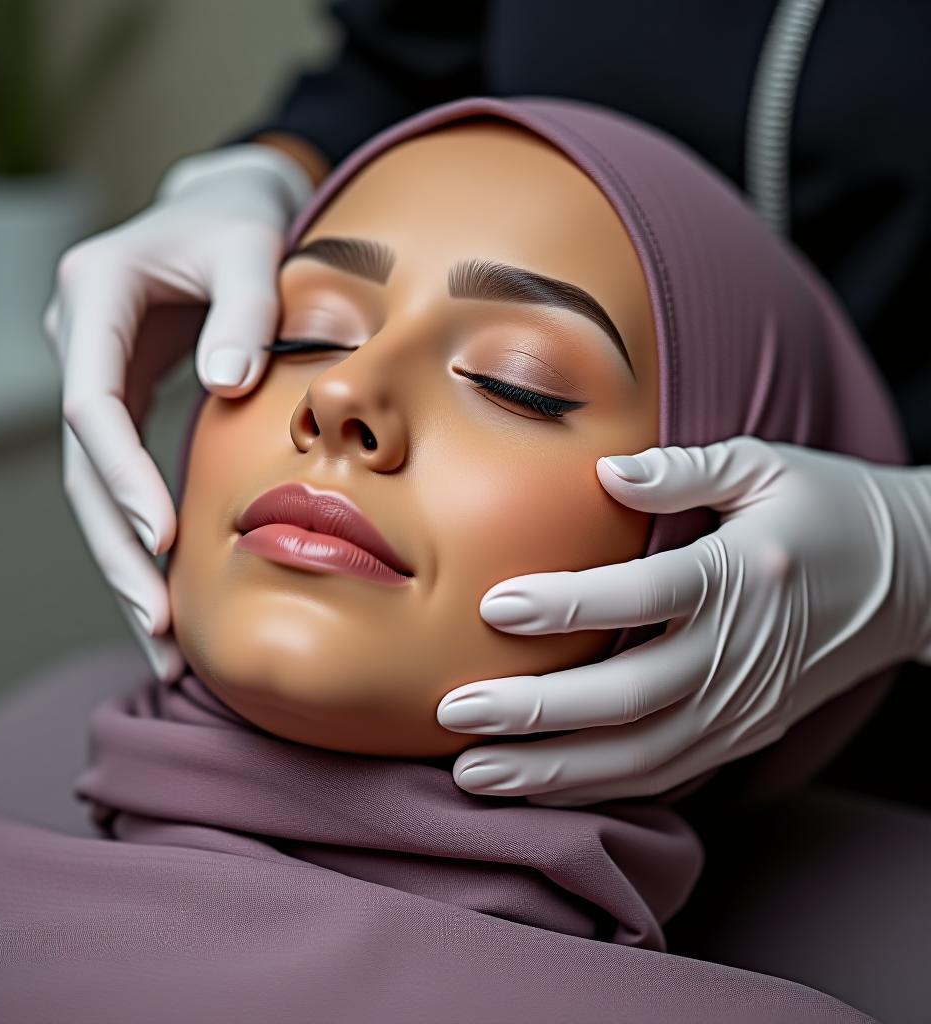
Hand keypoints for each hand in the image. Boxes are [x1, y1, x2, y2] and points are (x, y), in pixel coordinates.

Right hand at [44, 145, 314, 680]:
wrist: (222, 210)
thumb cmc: (238, 221)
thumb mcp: (250, 244)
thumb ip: (245, 306)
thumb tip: (229, 385)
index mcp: (92, 295)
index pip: (90, 404)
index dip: (120, 476)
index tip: (162, 539)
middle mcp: (79, 342)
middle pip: (81, 467)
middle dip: (117, 549)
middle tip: (157, 627)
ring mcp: (95, 376)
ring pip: (93, 487)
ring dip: (125, 563)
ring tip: (163, 643)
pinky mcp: (121, 400)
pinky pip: (122, 478)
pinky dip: (144, 536)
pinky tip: (170, 593)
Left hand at [437, 437, 930, 804]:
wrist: (917, 580)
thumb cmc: (828, 510)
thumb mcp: (767, 467)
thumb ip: (685, 468)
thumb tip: (608, 473)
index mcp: (745, 575)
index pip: (646, 595)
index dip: (569, 605)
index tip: (495, 606)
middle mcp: (741, 652)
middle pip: (631, 696)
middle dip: (537, 712)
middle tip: (455, 713)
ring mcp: (744, 705)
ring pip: (641, 755)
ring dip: (554, 771)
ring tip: (473, 775)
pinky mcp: (744, 733)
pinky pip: (665, 772)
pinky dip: (598, 788)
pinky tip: (538, 788)